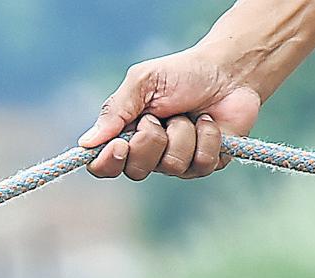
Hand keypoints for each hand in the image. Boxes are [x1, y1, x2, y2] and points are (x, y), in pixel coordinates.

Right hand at [80, 47, 262, 180]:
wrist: (228, 70)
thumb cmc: (182, 74)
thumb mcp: (143, 81)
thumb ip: (115, 110)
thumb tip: (87, 142)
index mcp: (127, 137)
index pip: (103, 166)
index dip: (108, 162)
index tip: (118, 145)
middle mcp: (149, 156)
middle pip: (136, 171)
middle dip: (150, 140)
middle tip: (160, 117)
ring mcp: (177, 164)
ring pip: (171, 165)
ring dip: (183, 132)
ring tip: (189, 114)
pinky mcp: (204, 165)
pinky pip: (200, 163)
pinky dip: (207, 136)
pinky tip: (208, 122)